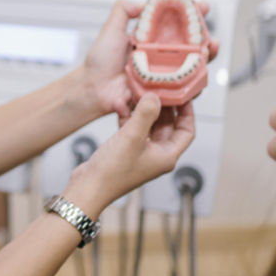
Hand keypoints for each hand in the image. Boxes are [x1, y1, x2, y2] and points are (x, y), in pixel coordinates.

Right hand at [63, 93, 195, 215]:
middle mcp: (157, 154)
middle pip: (168, 125)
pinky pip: (133, 128)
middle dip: (162, 106)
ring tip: (139, 93)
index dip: (187, 112)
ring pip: (149, 125)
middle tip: (158, 88)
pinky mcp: (126, 149)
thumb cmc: (113, 171)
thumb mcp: (132, 137)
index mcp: (166, 155)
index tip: (183, 95)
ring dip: (144, 110)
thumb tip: (155, 96)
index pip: (186, 131)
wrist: (88, 186)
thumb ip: (146, 114)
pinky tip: (122, 105)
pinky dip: (129, 116)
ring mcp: (141, 152)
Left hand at [82, 0, 219, 120]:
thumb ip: (124, 10)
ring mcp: (161, 73)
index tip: (199, 5)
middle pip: (188, 44)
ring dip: (205, 56)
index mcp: (149, 39)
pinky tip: (201, 72)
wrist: (93, 88)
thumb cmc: (99, 61)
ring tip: (211, 47)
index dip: (189, 15)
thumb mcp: (110, 29)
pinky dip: (195, 80)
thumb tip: (144, 2)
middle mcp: (158, 56)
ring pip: (190, 65)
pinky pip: (182, 86)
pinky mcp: (161, 90)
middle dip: (204, 36)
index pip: (174, 24)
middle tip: (211, 30)